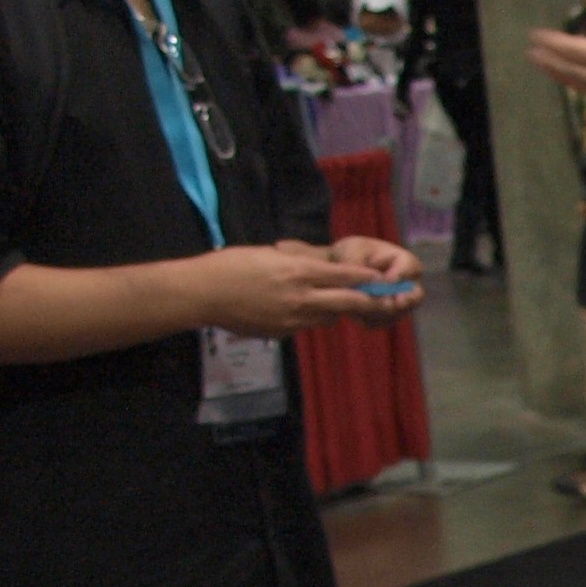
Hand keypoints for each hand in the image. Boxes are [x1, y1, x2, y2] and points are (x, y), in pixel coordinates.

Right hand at [194, 240, 422, 335]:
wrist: (203, 294)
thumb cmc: (231, 265)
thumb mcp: (268, 254)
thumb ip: (299, 261)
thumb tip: (322, 265)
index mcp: (297, 272)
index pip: (343, 276)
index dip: (365, 278)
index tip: (381, 278)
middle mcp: (300, 298)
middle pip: (347, 302)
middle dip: (367, 301)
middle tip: (382, 300)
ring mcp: (292, 319)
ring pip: (328, 317)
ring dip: (336, 309)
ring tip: (334, 300)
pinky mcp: (283, 333)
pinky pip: (306, 325)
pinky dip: (310, 317)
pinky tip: (298, 308)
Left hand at [527, 0, 585, 124]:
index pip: (572, 48)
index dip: (552, 41)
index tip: (535, 34)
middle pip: (569, 67)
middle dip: (549, 58)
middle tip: (530, 52)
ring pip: (576, 82)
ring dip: (557, 73)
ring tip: (543, 66)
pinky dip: (575, 85)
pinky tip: (573, 83)